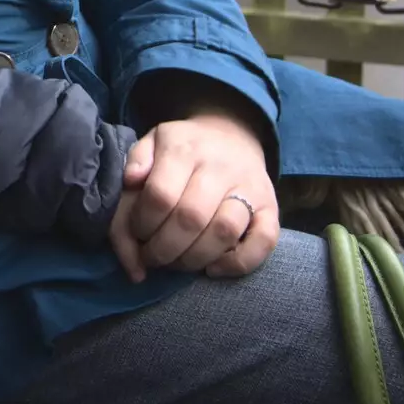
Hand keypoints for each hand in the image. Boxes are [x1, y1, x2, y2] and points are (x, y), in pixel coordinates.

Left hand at [109, 112, 278, 283]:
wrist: (232, 135)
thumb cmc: (184, 149)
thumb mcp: (152, 142)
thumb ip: (135, 163)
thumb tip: (131, 182)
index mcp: (184, 149)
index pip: (160, 195)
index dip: (143, 224)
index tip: (138, 233)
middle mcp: (220, 166)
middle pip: (190, 218)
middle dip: (164, 249)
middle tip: (153, 257)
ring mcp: (250, 187)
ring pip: (224, 232)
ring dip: (194, 259)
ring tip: (177, 263)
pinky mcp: (272, 206)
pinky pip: (265, 241)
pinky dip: (238, 263)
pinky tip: (213, 269)